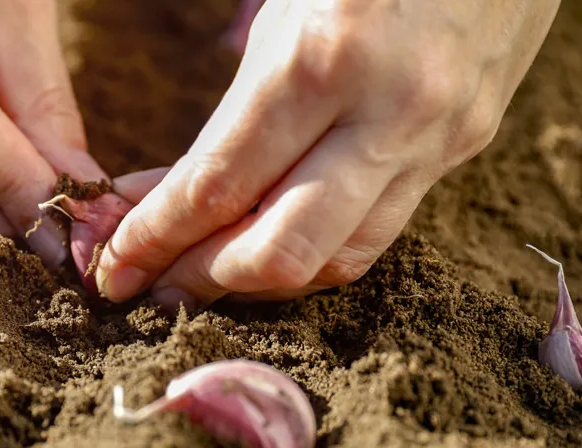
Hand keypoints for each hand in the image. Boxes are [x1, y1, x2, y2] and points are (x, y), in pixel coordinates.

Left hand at [95, 0, 560, 310]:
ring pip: (340, 258)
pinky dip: (317, 250)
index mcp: (322, 58)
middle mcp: (388, 114)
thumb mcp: (283, 3)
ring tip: (209, 272)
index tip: (115, 268)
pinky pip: (381, 228)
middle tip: (156, 284)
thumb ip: (234, 107)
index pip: (220, 187)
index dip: (156, 240)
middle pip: (283, 253)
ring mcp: (438, 137)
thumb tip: (172, 190)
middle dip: (205, 279)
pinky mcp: (466, 143)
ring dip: (263, 280)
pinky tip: (277, 239)